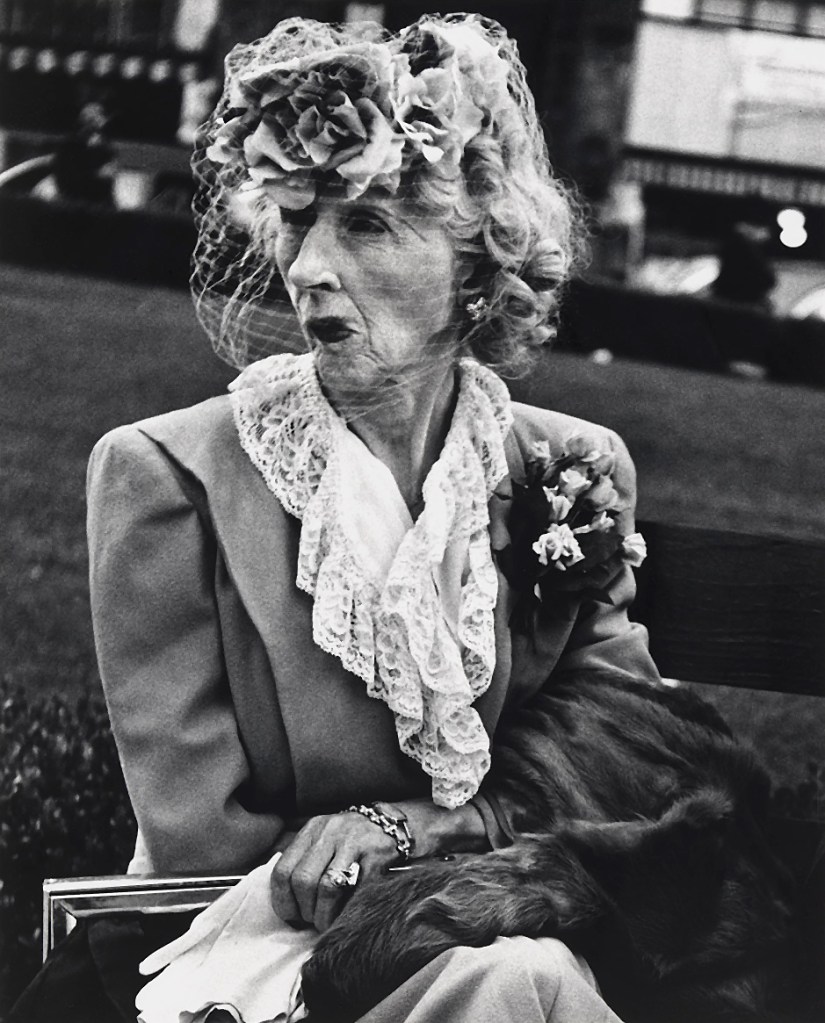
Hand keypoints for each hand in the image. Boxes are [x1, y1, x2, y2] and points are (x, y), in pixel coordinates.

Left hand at [270, 811, 397, 932]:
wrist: (391, 823)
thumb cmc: (351, 839)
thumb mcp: (323, 839)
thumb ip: (304, 862)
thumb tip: (288, 905)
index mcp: (312, 829)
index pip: (282, 871)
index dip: (283, 901)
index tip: (292, 916)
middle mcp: (330, 832)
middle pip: (303, 880)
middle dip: (305, 910)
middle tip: (313, 921)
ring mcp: (354, 842)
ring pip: (327, 886)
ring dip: (324, 914)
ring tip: (327, 923)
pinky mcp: (376, 855)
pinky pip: (356, 890)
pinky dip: (347, 909)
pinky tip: (345, 915)